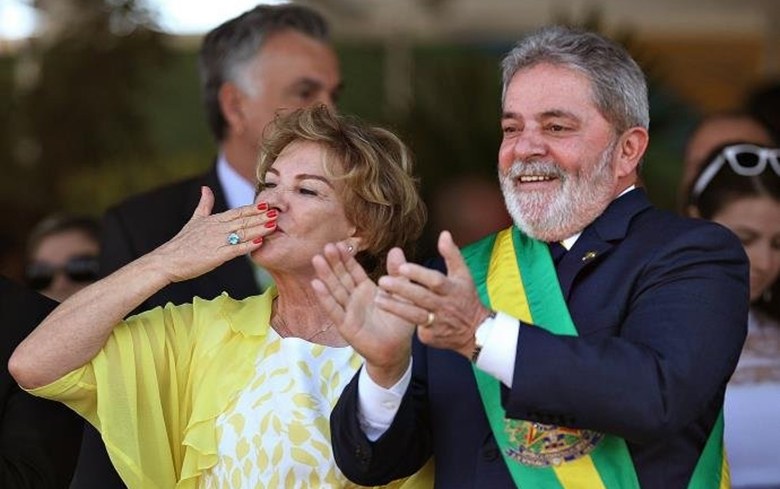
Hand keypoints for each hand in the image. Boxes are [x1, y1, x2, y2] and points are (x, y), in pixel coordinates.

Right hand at [152, 186, 275, 282]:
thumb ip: (204, 204)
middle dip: (261, 217)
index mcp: (214, 220)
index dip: (254, 209)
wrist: (168, 260)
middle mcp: (217, 228)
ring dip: (259, 228)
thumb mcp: (194, 219)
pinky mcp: (215, 255)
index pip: (238, 212)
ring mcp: (217, 241)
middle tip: (278, 212)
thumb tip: (205, 188)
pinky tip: (260, 242)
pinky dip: (248, 245)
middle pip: (243, 220)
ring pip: (242, 233)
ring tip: (274, 225)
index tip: (269, 205)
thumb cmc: (182, 243)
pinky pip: (235, 249)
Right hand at [312, 243, 414, 386]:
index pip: (353, 270)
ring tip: (317, 260)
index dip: (346, 258)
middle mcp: (354, 298)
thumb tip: (396, 249)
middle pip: (341, 277)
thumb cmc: (399, 323)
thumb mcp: (401, 294)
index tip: (338, 243)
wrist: (396, 350)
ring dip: (326, 275)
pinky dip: (325, 297)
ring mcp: (348, 311)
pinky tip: (316, 284)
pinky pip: (334, 309)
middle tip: (326, 246)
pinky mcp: (345, 325)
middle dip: (334, 262)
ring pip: (335, 290)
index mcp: (366, 289)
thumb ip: (397, 273)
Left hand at [376, 231, 490, 358]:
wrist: (476, 331)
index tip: (403, 267)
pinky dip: (401, 322)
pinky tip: (385, 316)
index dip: (419, 274)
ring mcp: (437, 323)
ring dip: (395, 308)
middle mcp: (444, 306)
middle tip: (382, 280)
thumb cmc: (465, 298)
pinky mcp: (430, 336)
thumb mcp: (463, 275)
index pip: (435, 280)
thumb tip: (444, 233)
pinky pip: (414, 328)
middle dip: (401, 289)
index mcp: (452, 289)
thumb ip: (452, 254)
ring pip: (414, 316)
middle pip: (421, 298)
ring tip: (377, 299)